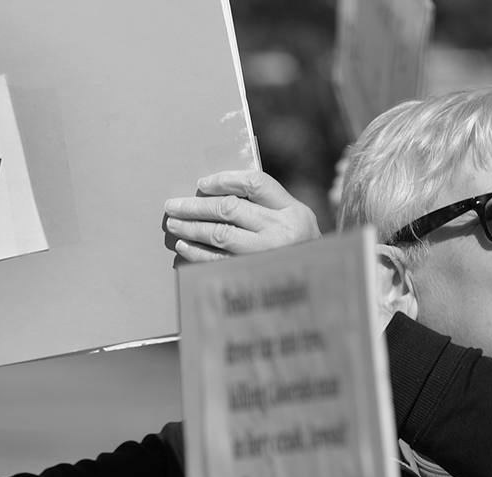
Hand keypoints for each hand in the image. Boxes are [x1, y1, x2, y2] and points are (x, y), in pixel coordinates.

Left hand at [162, 170, 320, 262]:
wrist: (317, 280)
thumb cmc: (298, 243)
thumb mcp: (293, 217)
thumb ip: (265, 203)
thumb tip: (215, 192)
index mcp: (292, 210)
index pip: (254, 184)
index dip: (224, 180)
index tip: (201, 184)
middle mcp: (282, 231)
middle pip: (230, 209)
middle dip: (196, 207)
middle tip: (173, 205)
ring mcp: (268, 255)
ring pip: (220, 234)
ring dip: (192, 228)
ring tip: (174, 223)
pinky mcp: (255, 274)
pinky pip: (219, 261)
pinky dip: (197, 252)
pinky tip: (184, 246)